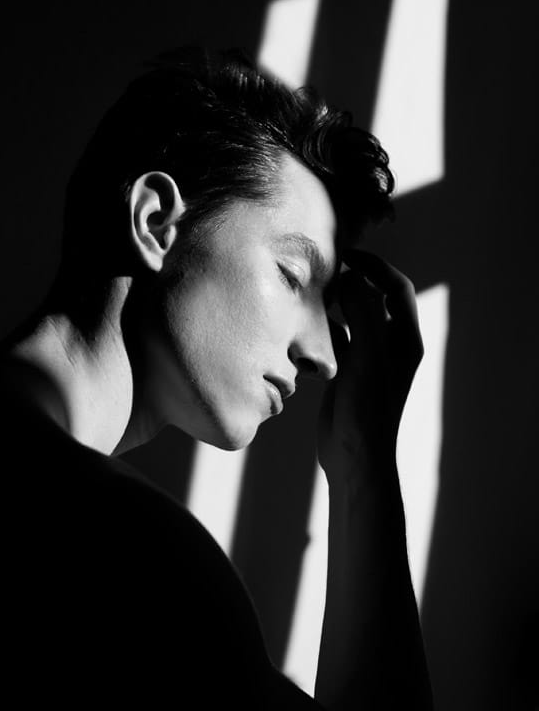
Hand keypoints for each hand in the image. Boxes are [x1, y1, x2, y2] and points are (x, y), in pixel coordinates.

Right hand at [317, 250, 422, 472]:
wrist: (353, 455)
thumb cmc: (367, 409)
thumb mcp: (368, 356)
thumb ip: (363, 312)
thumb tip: (350, 279)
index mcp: (404, 339)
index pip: (395, 288)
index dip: (375, 266)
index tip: (347, 255)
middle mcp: (389, 345)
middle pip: (374, 298)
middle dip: (353, 281)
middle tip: (326, 269)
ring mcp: (368, 359)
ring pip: (354, 318)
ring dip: (336, 303)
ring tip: (313, 291)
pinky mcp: (348, 372)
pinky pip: (337, 339)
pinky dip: (324, 328)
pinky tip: (305, 325)